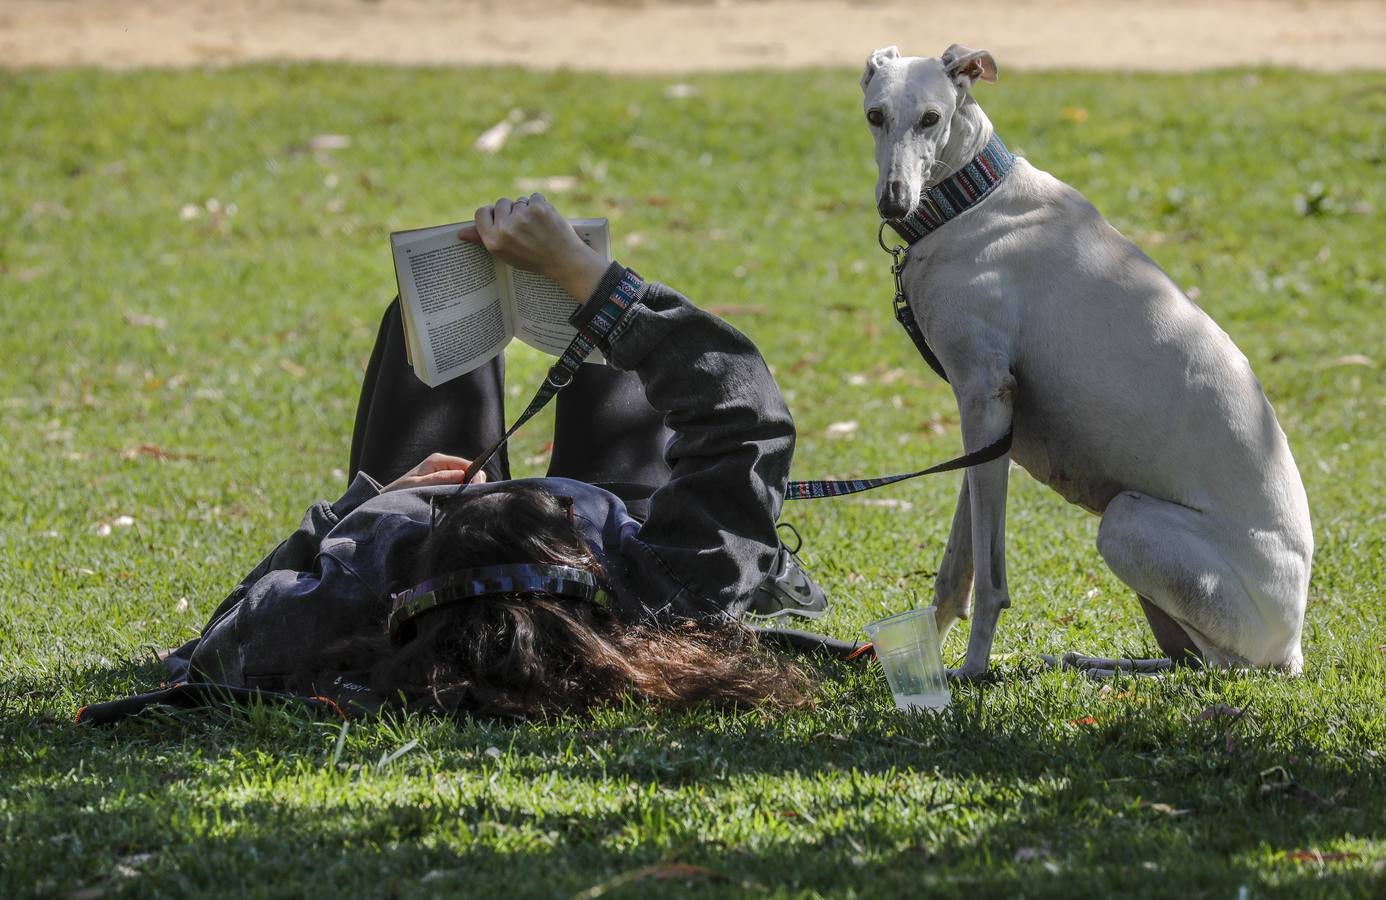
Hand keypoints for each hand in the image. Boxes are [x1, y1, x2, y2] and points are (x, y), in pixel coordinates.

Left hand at [380, 452, 485, 491]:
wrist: (388, 498)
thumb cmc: (400, 491)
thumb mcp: (419, 485)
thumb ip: (440, 479)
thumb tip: (462, 475)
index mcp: (438, 460)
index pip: (466, 464)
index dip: (475, 476)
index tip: (477, 489)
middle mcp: (442, 464)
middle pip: (469, 471)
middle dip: (473, 483)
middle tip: (472, 497)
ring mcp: (443, 473)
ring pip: (465, 479)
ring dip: (467, 489)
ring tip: (464, 500)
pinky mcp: (442, 482)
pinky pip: (458, 485)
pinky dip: (461, 492)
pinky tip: (459, 500)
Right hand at [459, 194, 607, 300]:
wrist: (564, 261)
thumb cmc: (532, 258)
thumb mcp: (505, 253)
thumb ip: (484, 239)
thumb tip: (460, 233)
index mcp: (493, 241)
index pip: (481, 212)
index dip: (492, 214)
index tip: (502, 220)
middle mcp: (504, 229)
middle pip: (500, 203)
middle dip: (511, 211)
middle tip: (524, 229)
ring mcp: (521, 217)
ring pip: (518, 200)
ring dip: (526, 208)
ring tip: (536, 227)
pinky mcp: (537, 208)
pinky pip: (533, 196)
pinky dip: (540, 205)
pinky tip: (545, 220)